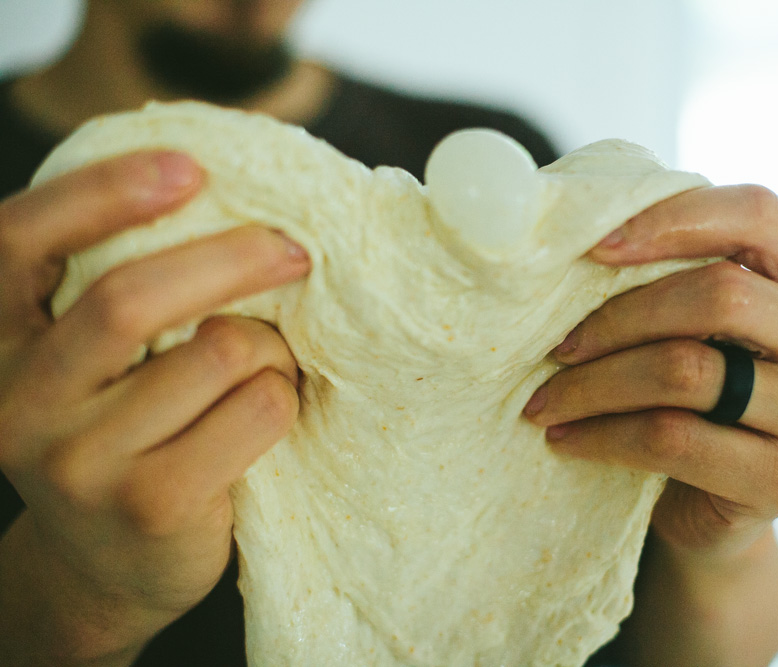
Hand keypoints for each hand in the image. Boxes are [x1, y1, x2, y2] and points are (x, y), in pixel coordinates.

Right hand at [0, 151, 309, 663]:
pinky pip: (257, 408)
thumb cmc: (122, 434)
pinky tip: (265, 412)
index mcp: (0, 340)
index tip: (189, 167)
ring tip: (266, 365)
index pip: (21, 240)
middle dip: (231, 259)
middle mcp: (21, 400)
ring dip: (268, 347)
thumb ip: (124, 295)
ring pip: (218, 352)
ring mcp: (79, 460)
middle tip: (293, 250)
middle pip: (130, 298)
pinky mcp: (150, 503)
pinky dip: (282, 394)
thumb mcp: (96, 364)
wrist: (107, 568)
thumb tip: (233, 204)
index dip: (101, 191)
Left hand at [523, 184, 777, 559]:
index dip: (672, 219)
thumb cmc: (697, 395)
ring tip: (545, 400)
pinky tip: (566, 439)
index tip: (593, 248)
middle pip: (721, 295)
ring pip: (687, 371)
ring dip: (596, 384)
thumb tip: (584, 233)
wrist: (714, 506)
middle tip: (558, 347)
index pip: (759, 215)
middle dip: (620, 318)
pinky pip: (672, 439)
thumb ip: (677, 274)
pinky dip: (603, 436)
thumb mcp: (698, 325)